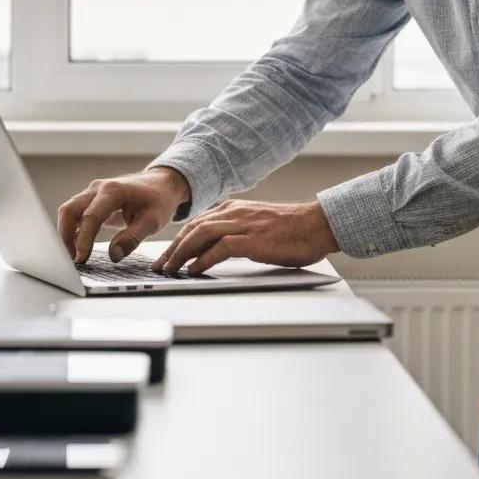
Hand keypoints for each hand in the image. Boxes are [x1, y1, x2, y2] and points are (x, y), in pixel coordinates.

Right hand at [57, 167, 190, 264]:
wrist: (162, 184)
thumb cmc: (158, 200)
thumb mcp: (152, 221)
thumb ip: (132, 238)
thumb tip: (113, 256)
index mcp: (113, 191)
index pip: (91, 216)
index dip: (84, 239)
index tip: (81, 259)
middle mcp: (98, 188)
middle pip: (70, 210)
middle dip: (65, 236)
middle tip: (71, 260)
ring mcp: (93, 193)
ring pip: (69, 211)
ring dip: (66, 233)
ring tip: (73, 257)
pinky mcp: (93, 201)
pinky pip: (76, 214)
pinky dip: (72, 230)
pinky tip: (76, 248)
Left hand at [151, 199, 339, 275]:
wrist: (317, 224)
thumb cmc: (292, 229)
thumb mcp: (257, 226)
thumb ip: (236, 233)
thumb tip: (214, 252)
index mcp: (234, 208)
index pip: (198, 222)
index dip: (179, 239)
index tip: (167, 254)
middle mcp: (234, 213)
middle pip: (193, 228)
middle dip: (173, 247)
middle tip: (160, 265)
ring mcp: (243, 224)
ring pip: (201, 235)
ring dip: (182, 253)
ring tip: (171, 269)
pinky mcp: (253, 239)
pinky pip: (221, 248)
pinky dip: (204, 258)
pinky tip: (195, 270)